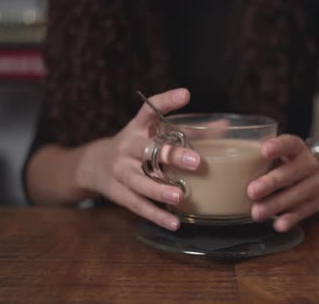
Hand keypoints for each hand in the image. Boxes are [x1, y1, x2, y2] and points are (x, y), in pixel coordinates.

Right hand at [77, 88, 199, 230]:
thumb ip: (188, 132)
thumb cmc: (136, 147)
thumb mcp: (153, 134)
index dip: (166, 101)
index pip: (149, 110)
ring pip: (139, 181)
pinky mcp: (118, 192)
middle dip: (171, 156)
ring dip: (159, 190)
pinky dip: (156, 216)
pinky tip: (174, 223)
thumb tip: (225, 127)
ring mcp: (120, 170)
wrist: (93, 165)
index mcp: (138, 127)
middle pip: (148, 150)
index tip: (185, 94)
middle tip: (196, 162)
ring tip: (179, 197)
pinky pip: (137, 205)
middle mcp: (128, 147)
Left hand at [247, 134, 318, 231]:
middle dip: (271, 182)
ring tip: (256, 213)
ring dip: (275, 205)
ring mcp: (314, 185)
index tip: (264, 150)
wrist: (314, 178)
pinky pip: (302, 213)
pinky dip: (289, 219)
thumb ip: (254, 150)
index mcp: (296, 148)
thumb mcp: (275, 154)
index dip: (278, 146)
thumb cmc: (283, 163)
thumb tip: (218, 133)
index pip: (290, 143)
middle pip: (291, 172)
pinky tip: (277, 224)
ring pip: (296, 195)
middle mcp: (308, 164)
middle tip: (251, 191)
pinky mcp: (314, 204)